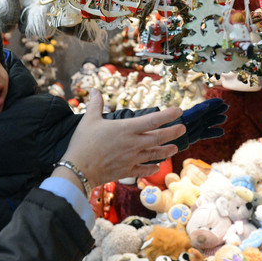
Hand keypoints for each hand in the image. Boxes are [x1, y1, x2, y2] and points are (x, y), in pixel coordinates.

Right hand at [59, 89, 184, 187]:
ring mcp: (132, 159)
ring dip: (166, 151)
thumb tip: (95, 90)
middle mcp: (133, 144)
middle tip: (183, 128)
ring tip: (175, 148)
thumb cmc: (83, 143)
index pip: (153, 120)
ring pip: (155, 154)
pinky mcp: (127, 170)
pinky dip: (152, 168)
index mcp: (126, 129)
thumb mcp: (89, 119)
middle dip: (173, 132)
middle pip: (159, 137)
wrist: (78, 169)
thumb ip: (95, 104)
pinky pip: (144, 170)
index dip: (168, 115)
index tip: (179, 111)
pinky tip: (157, 167)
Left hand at [163, 98, 228, 152]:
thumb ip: (186, 115)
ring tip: (224, 117)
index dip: (209, 105)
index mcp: (183, 117)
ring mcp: (190, 129)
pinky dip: (211, 132)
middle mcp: (188, 122)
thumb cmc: (157, 128)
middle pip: (204, 114)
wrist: (154, 139)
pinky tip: (221, 131)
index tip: (220, 101)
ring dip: (214, 120)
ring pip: (205, 123)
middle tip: (225, 106)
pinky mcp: (191, 137)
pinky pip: (203, 134)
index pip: (199, 110)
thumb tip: (197, 108)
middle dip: (214, 110)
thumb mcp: (169, 121)